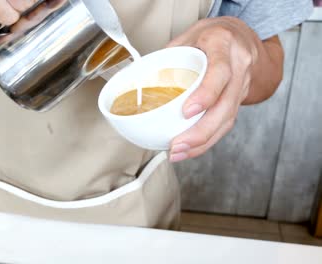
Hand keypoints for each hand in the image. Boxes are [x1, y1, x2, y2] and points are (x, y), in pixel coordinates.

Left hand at [166, 16, 282, 161]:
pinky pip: (227, 123)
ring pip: (228, 119)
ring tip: (179, 152)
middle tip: (177, 145)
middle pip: (226, 105)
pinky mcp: (239, 100)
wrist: (242, 37)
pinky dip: (208, 139)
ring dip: (203, 141)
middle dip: (201, 131)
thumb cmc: (212, 35)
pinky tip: (191, 148)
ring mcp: (242, 84)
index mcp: (223, 43)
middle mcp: (238, 65)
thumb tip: (139, 77)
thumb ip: (168, 55)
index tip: (187, 112)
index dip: (206, 94)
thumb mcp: (189, 34)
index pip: (220, 72)